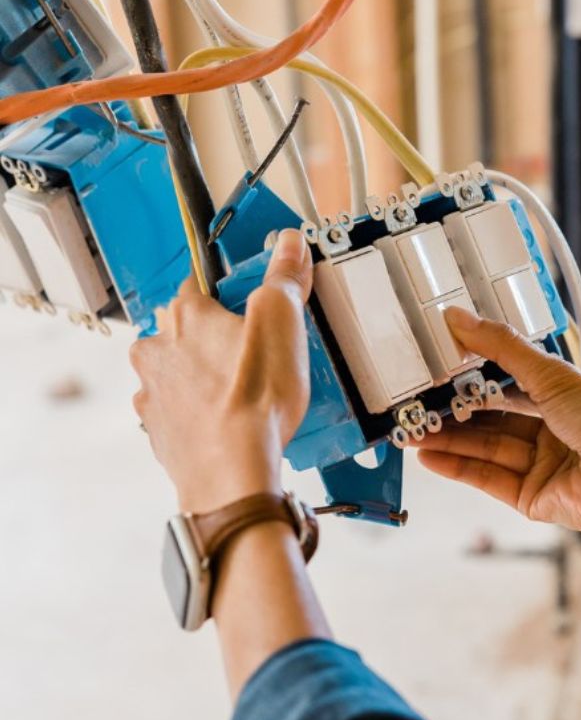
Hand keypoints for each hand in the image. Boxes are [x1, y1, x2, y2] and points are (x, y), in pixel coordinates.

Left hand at [130, 229, 312, 511]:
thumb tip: (288, 244)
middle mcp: (158, 352)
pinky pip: (177, 410)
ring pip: (176, 370)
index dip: (227, 291)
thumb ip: (284, 277)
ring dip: (201, 373)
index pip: (196, 284)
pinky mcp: (161, 433)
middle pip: (182, 328)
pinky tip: (229, 417)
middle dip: (211, 333)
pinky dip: (197, 411)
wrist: (232, 475)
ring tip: (245, 387)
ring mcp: (154, 395)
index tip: (248, 302)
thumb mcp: (282, 321)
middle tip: (252, 348)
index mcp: (184, 317)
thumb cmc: (252, 401)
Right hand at [414, 308, 580, 538]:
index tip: (440, 362)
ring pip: (485, 447)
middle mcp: (553, 429)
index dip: (475, 372)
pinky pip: (487, 478)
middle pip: (492, 417)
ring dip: (448, 438)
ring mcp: (542, 465)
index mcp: (565, 396)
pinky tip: (428, 455)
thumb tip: (457, 316)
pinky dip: (457, 466)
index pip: (510, 379)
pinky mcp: (532, 498)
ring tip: (411, 429)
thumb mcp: (552, 374)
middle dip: (454, 410)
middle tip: (416, 400)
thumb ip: (501, 347)